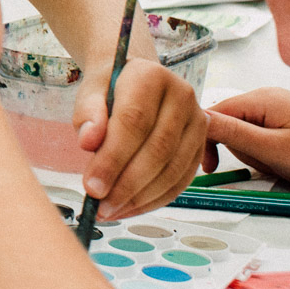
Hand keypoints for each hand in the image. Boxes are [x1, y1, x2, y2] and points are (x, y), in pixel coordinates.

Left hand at [74, 57, 206, 219]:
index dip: (112, 158)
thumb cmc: (109, 87)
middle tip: (100, 206)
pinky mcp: (202, 145)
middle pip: (157, 149)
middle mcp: (182, 97)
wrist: (136, 79)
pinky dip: (155, 199)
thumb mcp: (90, 91)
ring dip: (141, 197)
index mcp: (151, 77)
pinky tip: (129, 208)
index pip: (133, 122)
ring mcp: (197, 121)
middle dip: (126, 184)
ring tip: (110, 211)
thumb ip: (87, 113)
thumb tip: (88, 142)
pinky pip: (181, 180)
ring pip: (173, 169)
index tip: (91, 186)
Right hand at [205, 87, 289, 195]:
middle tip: (263, 164)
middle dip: (239, 149)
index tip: (209, 166)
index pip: (214, 112)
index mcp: (262, 98)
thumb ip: (231, 133)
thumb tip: (196, 119)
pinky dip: (264, 153)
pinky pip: (259, 137)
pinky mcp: (284, 122)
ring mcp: (277, 109)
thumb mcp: (271, 150)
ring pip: (243, 133)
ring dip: (254, 154)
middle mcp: (267, 97)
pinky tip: (281, 162)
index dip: (206, 139)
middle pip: (227, 123)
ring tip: (278, 164)